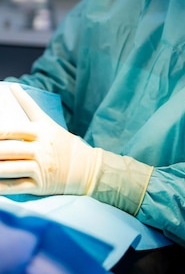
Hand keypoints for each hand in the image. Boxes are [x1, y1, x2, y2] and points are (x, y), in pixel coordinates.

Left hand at [0, 84, 152, 214]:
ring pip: (10, 169)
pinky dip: (1, 187)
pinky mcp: (40, 185)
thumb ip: (29, 106)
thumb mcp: (48, 122)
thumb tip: (13, 86)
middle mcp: (41, 149)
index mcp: (42, 131)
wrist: (88, 168)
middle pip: (9, 150)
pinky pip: (16, 186)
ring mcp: (40, 168)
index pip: (14, 130)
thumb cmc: (65, 142)